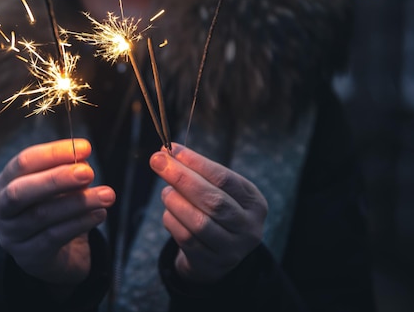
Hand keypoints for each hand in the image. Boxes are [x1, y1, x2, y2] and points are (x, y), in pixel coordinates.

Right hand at [0, 138, 115, 284]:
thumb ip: (69, 171)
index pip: (23, 162)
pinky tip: (100, 213)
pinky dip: (80, 223)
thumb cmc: (57, 208)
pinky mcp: (28, 257)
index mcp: (5, 182)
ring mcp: (11, 236)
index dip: (53, 153)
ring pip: (41, 215)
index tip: (85, 147)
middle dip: (56, 179)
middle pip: (20, 192)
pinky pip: (54, 237)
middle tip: (88, 172)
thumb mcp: (62, 187)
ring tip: (107, 195)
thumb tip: (82, 158)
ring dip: (78, 202)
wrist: (58, 255)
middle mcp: (0, 209)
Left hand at [149, 143, 267, 282]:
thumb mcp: (218, 191)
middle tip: (158, 161)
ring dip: (175, 201)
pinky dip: (172, 220)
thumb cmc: (216, 212)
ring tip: (166, 191)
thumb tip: (164, 153)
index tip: (172, 148)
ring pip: (199, 222)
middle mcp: (249, 228)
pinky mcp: (211, 264)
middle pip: (213, 200)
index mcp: (255, 203)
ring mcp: (232, 250)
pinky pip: (186, 238)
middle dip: (181, 177)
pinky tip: (169, 212)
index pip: (224, 178)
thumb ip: (198, 173)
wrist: (217, 255)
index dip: (196, 162)